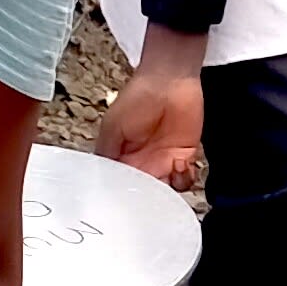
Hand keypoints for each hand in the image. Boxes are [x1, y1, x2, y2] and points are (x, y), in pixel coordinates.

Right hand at [97, 51, 207, 189]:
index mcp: (121, 159)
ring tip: (166, 175)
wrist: (169, 80)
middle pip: (145, 194)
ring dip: (168, 192)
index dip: (124, 198)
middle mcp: (142, 164)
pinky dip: (185, 179)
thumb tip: (100, 179)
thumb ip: (107, 153)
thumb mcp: (112, 126)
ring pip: (166, 192)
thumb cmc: (137, 98)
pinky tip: (181, 164)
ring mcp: (165, 161)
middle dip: (148, 200)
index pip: (121, 186)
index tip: (127, 205)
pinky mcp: (185, 156)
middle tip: (151, 199)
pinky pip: (186, 179)